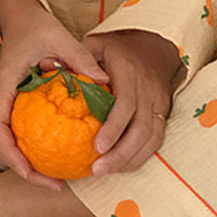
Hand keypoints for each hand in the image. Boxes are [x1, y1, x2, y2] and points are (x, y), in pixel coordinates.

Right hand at [0, 7, 109, 190]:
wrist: (20, 15)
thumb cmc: (35, 24)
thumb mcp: (57, 36)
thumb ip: (79, 57)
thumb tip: (105, 83)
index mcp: (7, 85)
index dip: (9, 153)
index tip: (29, 171)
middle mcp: (6, 98)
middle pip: (4, 142)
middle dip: (24, 169)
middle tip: (54, 186)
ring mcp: (13, 101)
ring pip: (14, 139)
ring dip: (32, 161)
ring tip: (60, 178)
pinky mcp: (23, 101)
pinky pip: (28, 129)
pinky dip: (41, 146)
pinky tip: (66, 152)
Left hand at [80, 29, 183, 176]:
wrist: (151, 46)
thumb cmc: (114, 48)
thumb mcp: (94, 44)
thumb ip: (77, 58)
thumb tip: (53, 71)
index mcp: (129, 70)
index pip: (125, 105)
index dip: (113, 128)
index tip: (96, 147)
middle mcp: (148, 87)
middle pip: (141, 128)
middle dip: (120, 153)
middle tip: (97, 170)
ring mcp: (159, 101)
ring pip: (152, 138)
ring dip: (130, 159)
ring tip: (105, 172)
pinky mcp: (164, 112)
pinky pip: (156, 139)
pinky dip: (140, 155)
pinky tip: (120, 165)